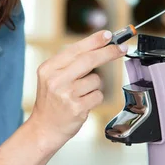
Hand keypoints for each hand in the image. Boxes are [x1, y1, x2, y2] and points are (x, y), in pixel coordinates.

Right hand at [28, 30, 127, 147]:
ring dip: (94, 86)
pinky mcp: (77, 108)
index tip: (108, 35)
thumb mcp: (51, 78)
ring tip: (80, 94)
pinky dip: (94, 98)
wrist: (44, 128)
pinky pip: (98, 95)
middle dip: (108, 52)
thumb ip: (70, 63)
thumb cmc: (51, 102)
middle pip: (89, 60)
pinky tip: (82, 104)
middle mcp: (56, 80)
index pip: (75, 50)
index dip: (94, 41)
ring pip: (96, 80)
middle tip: (121, 49)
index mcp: (48, 68)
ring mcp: (66, 94)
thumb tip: (97, 47)